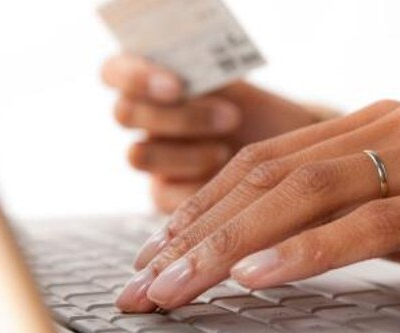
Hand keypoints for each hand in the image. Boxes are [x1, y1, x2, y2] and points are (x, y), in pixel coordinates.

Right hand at [101, 55, 321, 212]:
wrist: (284, 150)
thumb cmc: (257, 109)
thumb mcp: (239, 88)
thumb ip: (208, 75)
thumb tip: (201, 71)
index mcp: (152, 79)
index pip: (115, 71)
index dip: (136, 76)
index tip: (178, 85)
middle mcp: (145, 118)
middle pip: (125, 114)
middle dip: (179, 117)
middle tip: (232, 117)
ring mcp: (152, 156)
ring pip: (138, 154)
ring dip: (185, 153)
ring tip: (228, 152)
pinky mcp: (164, 193)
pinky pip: (161, 194)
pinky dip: (194, 188)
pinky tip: (225, 183)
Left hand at [116, 100, 399, 311]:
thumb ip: (347, 216)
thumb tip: (269, 247)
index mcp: (379, 125)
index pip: (266, 164)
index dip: (203, 206)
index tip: (157, 251)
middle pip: (272, 178)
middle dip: (198, 232)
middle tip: (146, 280)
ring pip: (309, 195)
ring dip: (232, 246)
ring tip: (178, 285)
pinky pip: (374, 222)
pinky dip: (309, 251)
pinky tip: (258, 278)